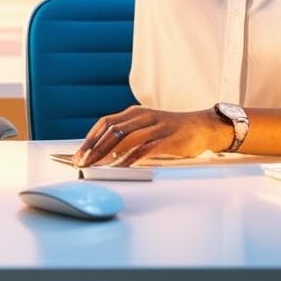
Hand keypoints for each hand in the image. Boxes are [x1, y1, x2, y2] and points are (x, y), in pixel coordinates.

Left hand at [72, 105, 228, 166]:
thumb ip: (127, 138)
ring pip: (124, 138)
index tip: (78, 155)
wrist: (202, 127)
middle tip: (81, 163)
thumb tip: (102, 154)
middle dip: (93, 147)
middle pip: (110, 130)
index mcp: (134, 113)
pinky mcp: (167, 137)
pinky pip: (144, 148)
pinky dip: (129, 158)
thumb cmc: (171, 132)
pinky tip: (119, 167)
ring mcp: (154, 125)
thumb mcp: (146, 129)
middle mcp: (142, 116)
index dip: (89, 139)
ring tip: (94, 166)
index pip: (105, 123)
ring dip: (106, 153)